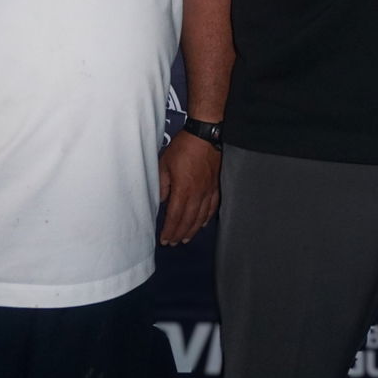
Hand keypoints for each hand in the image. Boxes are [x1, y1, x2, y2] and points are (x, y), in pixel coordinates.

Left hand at [157, 131, 220, 245]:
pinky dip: (206, 218)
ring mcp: (208, 190)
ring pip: (201, 216)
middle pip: (188, 220)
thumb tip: (162, 200)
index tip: (164, 239)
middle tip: (173, 243)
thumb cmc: (183, 147)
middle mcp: (197, 193)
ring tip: (185, 238)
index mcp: (183, 189)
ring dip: (192, 230)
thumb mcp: (164, 163)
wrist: (205, 134)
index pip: (175, 216)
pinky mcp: (216, 185)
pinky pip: (212, 206)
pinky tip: (202, 224)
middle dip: (179, 234)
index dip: (169, 230)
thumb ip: (162, 184)